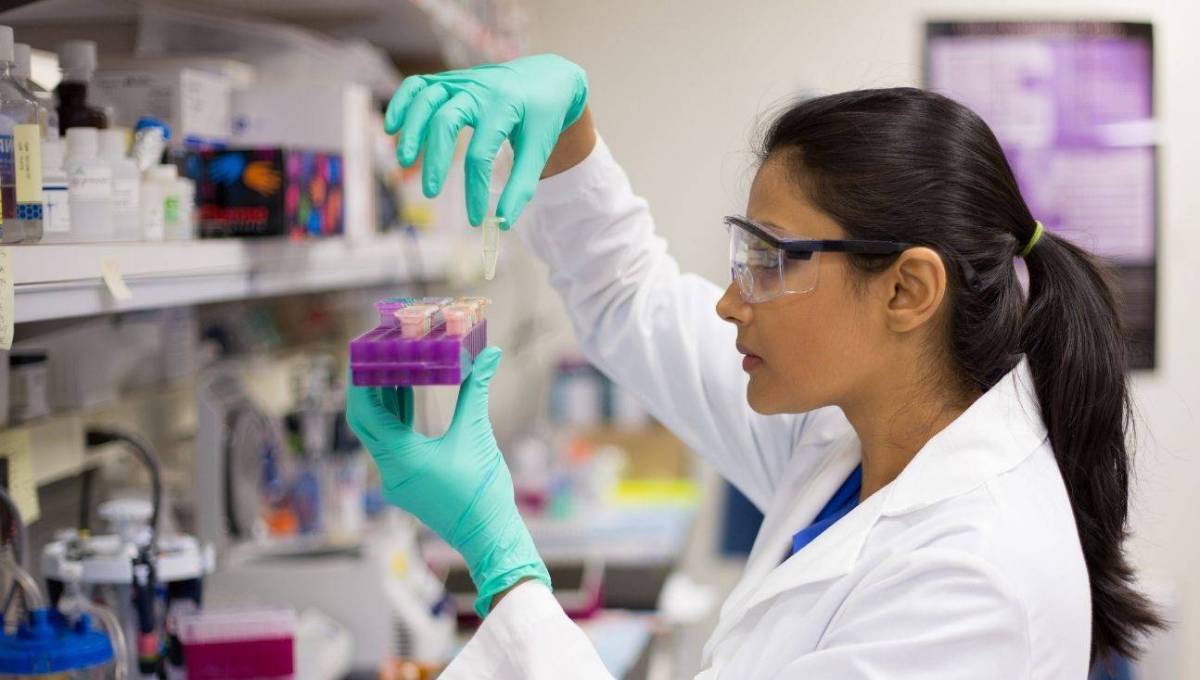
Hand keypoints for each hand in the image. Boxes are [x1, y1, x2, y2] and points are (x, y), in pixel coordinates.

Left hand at [346, 348, 549, 615]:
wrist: (488, 536)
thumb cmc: (483, 491)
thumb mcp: (477, 434)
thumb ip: (477, 391)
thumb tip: (489, 354)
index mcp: (401, 459)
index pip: (366, 413)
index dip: (360, 381)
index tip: (361, 353)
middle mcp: (390, 471)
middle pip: (366, 421)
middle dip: (366, 386)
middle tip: (371, 354)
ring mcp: (397, 479)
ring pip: (378, 432)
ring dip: (382, 400)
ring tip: (388, 364)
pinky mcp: (407, 482)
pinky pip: (391, 443)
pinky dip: (395, 417)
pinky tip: (404, 393)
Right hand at [384, 54, 588, 226]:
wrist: (548, 77)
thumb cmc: (543, 117)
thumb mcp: (540, 149)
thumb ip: (522, 185)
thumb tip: (503, 222)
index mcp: (505, 106)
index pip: (481, 153)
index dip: (474, 190)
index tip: (475, 219)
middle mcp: (479, 89)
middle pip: (445, 121)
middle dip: (435, 159)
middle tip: (431, 192)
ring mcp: (462, 81)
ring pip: (426, 99)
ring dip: (411, 130)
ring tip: (404, 161)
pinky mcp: (450, 80)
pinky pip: (417, 85)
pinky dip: (401, 103)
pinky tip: (392, 128)